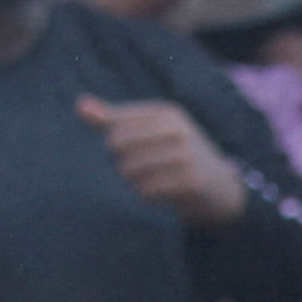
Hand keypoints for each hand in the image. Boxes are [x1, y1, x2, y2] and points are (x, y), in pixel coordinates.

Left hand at [81, 95, 247, 226]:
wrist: (222, 188)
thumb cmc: (177, 156)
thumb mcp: (149, 132)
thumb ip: (113, 119)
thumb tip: (79, 105)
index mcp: (164, 113)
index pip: (115, 126)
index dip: (113, 144)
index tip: (128, 153)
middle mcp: (176, 129)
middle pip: (118, 147)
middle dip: (121, 164)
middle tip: (137, 172)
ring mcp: (185, 155)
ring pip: (130, 170)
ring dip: (132, 183)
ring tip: (148, 183)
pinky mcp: (190, 181)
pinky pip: (147, 190)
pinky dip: (146, 196)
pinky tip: (158, 195)